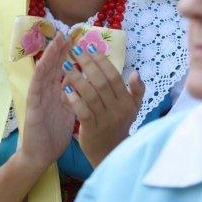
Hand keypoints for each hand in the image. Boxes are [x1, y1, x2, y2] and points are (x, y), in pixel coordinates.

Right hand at [19, 33, 75, 175]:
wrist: (41, 155)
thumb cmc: (55, 133)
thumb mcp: (68, 109)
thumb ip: (72, 93)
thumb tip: (81, 78)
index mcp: (55, 91)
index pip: (61, 68)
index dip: (67, 54)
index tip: (75, 39)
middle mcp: (46, 90)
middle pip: (52, 65)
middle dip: (58, 49)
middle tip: (65, 33)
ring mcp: (38, 96)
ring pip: (44, 71)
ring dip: (50, 55)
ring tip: (56, 41)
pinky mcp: (32, 106)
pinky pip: (36, 87)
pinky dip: (39, 73)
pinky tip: (43, 62)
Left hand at [62, 43, 144, 166]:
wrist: (111, 155)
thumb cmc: (119, 125)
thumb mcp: (133, 108)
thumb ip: (137, 90)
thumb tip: (136, 72)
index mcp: (127, 101)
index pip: (114, 76)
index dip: (102, 60)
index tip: (89, 46)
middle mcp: (118, 110)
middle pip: (101, 82)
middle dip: (87, 64)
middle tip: (74, 50)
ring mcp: (105, 120)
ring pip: (91, 95)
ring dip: (77, 78)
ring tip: (65, 65)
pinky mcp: (92, 131)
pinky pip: (83, 111)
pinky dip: (74, 100)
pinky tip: (65, 89)